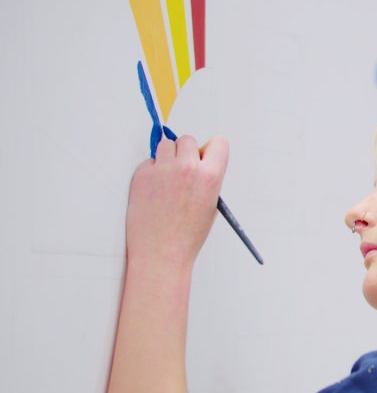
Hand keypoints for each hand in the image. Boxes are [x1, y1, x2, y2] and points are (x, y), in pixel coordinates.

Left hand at [126, 136, 228, 268]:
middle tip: (183, 170)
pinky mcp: (141, 175)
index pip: (218, 143)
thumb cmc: (186, 235)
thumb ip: (208, 179)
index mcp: (210, 177)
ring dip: (167, 157)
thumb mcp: (211, 205)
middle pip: (188, 140)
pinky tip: (154, 191)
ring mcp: (162, 170)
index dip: (211, 150)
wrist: (161, 253)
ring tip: (167, 179)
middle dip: (186, 152)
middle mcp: (187, 168)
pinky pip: (149, 161)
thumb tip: (199, 160)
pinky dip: (151, 171)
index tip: (205, 156)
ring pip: (165, 145)